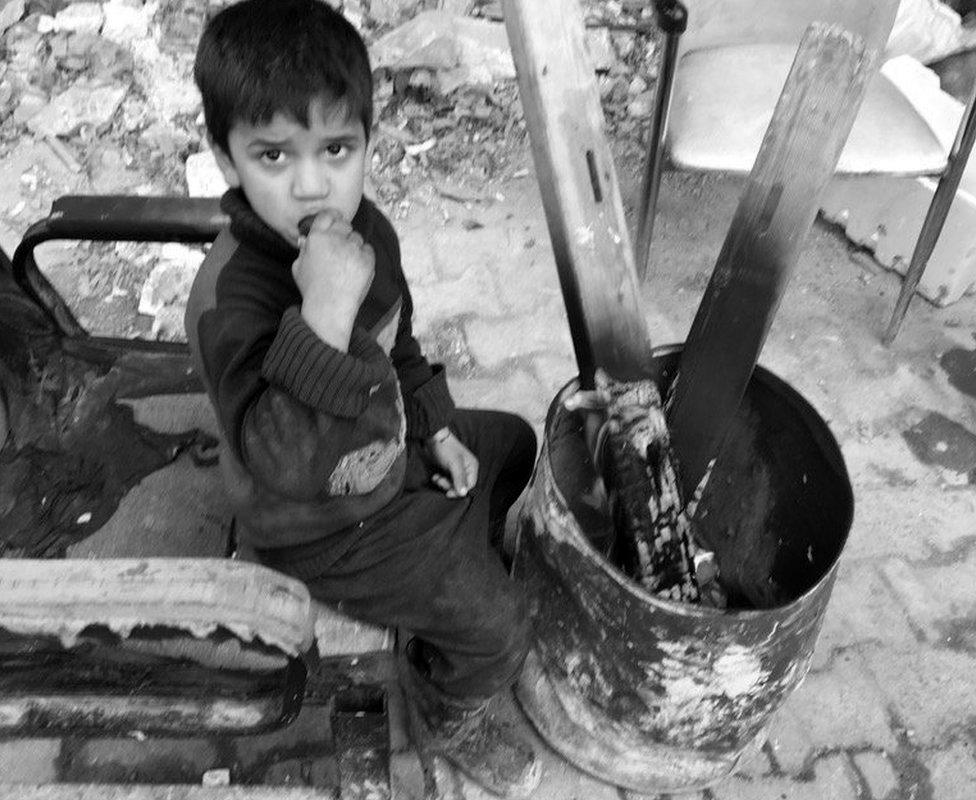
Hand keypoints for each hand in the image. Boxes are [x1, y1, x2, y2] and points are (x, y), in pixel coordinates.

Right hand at [292, 210, 374, 349]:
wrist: (329, 306)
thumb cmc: (312, 289)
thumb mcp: (299, 266)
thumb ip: (304, 250)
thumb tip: (306, 240)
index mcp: (316, 238)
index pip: (326, 215)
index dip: (332, 217)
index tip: (335, 220)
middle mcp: (335, 239)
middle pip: (344, 224)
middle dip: (343, 232)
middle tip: (341, 246)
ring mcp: (353, 248)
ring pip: (357, 238)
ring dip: (353, 246)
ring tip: (347, 263)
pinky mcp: (367, 259)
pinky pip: (368, 250)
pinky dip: (364, 256)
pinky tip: (356, 268)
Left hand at [427, 428, 478, 497]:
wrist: (434, 438)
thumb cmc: (446, 448)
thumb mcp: (454, 464)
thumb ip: (459, 479)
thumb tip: (463, 493)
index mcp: (472, 467)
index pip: (470, 485)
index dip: (459, 491)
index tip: (448, 493)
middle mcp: (467, 469)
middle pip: (460, 486)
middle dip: (449, 486)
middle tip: (440, 481)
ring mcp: (457, 469)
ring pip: (453, 484)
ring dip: (443, 483)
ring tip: (436, 478)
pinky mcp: (449, 469)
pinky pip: (447, 480)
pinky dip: (441, 480)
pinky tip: (435, 476)